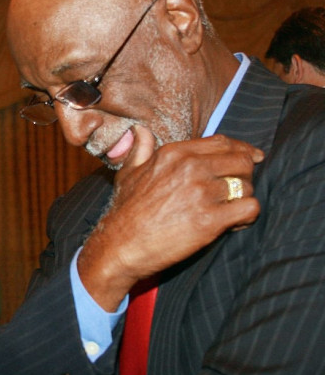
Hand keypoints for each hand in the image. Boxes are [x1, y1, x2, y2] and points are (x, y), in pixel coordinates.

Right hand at [78, 125, 263, 310]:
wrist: (121, 244)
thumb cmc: (125, 210)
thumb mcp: (128, 172)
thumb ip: (141, 149)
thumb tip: (141, 130)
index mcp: (174, 153)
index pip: (222, 142)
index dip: (242, 149)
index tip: (253, 157)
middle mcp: (191, 167)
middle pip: (241, 161)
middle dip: (246, 175)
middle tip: (238, 190)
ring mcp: (202, 192)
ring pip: (247, 186)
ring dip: (244, 199)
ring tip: (232, 211)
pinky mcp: (211, 219)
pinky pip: (249, 209)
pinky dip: (247, 217)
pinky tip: (234, 223)